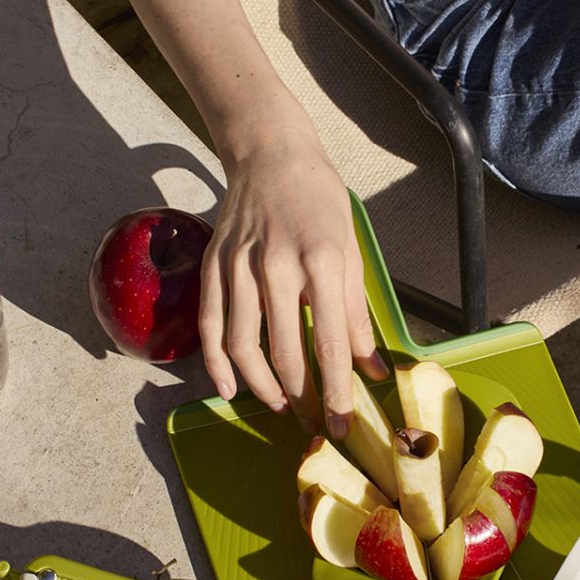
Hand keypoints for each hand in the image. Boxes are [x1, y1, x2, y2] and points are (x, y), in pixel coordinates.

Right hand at [198, 127, 387, 436]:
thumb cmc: (319, 200)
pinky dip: (217, 363)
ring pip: (242, 346)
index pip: (329, 344)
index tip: (340, 425)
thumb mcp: (350, 252)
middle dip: (300, 399)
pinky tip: (231, 388)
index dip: (335, 392)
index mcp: (323, 261)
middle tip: (311, 423)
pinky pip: (210, 326)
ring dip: (261, 387)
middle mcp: (278, 265)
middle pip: (284, 353)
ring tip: (280, 406)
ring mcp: (239, 266)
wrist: (271, 154)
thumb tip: (369, 368)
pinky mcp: (214, 265)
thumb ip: (355, 315)